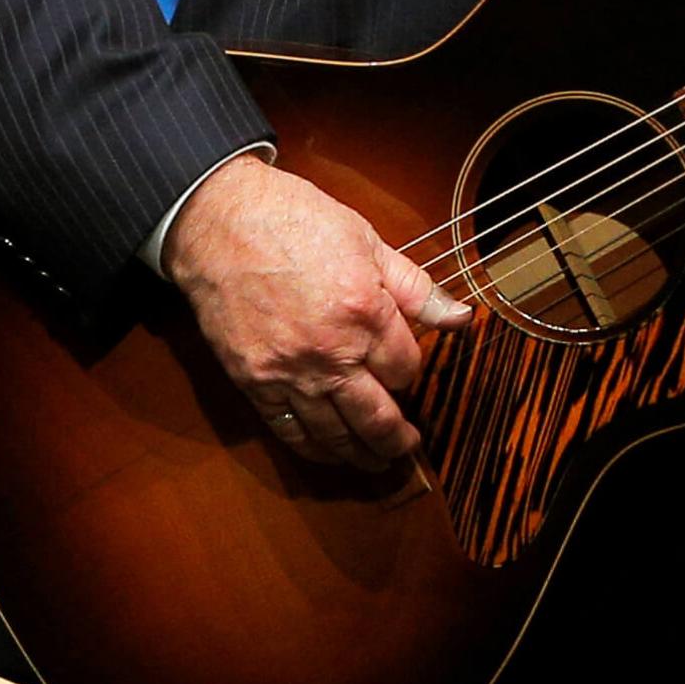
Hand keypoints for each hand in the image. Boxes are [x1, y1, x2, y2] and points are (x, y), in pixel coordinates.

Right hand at [162, 157, 470, 472]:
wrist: (222, 225)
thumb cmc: (297, 222)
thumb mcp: (369, 242)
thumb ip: (416, 288)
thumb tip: (462, 317)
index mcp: (365, 312)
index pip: (405, 367)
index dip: (411, 370)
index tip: (405, 366)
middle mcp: (331, 353)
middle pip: (376, 416)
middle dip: (397, 437)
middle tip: (409, 447)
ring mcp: (289, 374)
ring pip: (335, 434)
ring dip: (360, 454)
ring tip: (378, 462)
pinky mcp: (254, 384)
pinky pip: (290, 431)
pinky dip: (313, 449)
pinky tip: (329, 453)